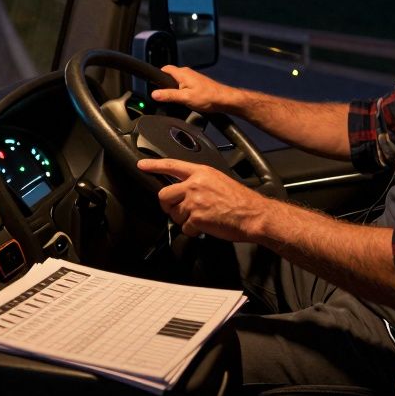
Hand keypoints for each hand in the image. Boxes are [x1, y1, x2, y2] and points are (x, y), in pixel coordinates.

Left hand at [136, 157, 274, 240]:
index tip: (142, 165)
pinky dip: (193, 230)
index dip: (154, 165)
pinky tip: (205, 226)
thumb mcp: (219, 180)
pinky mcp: (196, 218)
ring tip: (201, 217)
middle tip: (178, 209)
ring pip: (174, 213)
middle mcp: (195, 185)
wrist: (253, 214)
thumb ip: (199, 182)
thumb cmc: (240, 200)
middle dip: (168, 205)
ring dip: (184, 219)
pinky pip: (184, 228)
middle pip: (164, 194)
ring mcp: (194, 202)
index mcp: (201, 172)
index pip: (172, 165)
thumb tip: (184, 190)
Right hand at [150, 65, 241, 112]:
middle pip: (170, 75)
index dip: (158, 76)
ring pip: (177, 81)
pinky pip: (184, 85)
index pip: (165, 69)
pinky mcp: (197, 84)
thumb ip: (168, 95)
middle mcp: (187, 73)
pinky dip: (181, 91)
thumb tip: (154, 94)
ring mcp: (192, 78)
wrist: (223, 100)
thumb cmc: (207, 97)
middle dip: (165, 85)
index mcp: (182, 73)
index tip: (153, 84)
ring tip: (175, 100)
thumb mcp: (184, 98)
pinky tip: (184, 100)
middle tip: (164, 96)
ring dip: (174, 89)